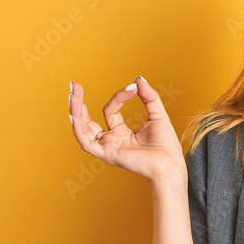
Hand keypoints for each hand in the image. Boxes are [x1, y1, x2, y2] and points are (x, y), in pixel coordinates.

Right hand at [69, 76, 184, 182]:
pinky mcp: (108, 155)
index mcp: (122, 133)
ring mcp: (108, 148)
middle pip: (88, 120)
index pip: (111, 111)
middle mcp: (112, 141)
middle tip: (74, 85)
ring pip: (84, 130)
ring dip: (76, 112)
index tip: (133, 88)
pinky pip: (87, 143)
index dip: (119, 97)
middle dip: (79, 103)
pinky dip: (79, 130)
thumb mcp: (157, 114)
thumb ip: (148, 97)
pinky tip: (75, 116)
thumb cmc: (166, 145)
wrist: (170, 164)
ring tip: (72, 95)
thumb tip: (138, 79)